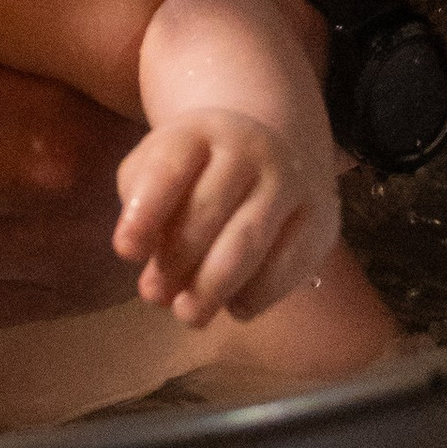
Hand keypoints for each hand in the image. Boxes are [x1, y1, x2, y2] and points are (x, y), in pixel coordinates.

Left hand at [113, 110, 337, 325]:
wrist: (269, 146)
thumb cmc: (196, 170)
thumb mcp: (158, 169)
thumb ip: (143, 213)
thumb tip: (152, 279)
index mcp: (198, 132)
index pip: (168, 168)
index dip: (145, 212)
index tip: (125, 252)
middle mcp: (249, 149)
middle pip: (208, 210)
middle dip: (177, 260)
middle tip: (155, 296)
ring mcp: (290, 181)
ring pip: (249, 241)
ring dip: (214, 286)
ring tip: (188, 314)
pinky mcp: (321, 218)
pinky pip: (288, 264)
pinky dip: (258, 293)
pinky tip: (236, 306)